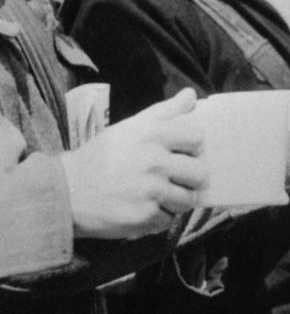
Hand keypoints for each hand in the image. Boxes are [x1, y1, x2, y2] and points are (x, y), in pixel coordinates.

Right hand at [60, 87, 206, 238]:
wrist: (65, 191)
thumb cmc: (102, 156)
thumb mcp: (130, 127)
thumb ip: (165, 111)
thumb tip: (191, 94)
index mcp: (153, 135)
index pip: (197, 138)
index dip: (192, 147)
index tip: (181, 152)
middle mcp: (155, 162)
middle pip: (199, 173)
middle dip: (190, 178)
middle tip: (174, 178)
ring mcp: (151, 191)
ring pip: (188, 199)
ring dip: (177, 200)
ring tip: (158, 195)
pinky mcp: (145, 217)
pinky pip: (169, 219)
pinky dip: (160, 217)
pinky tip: (143, 208)